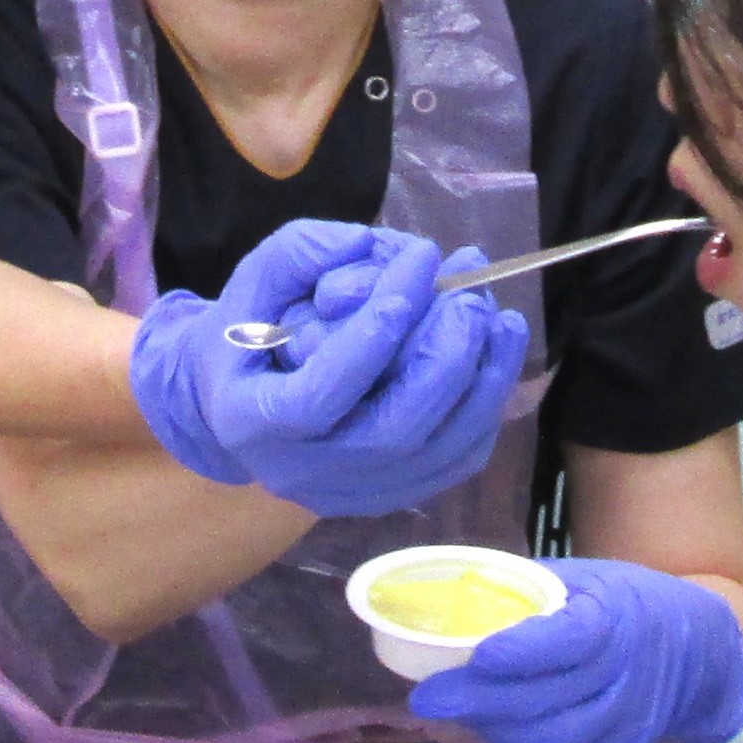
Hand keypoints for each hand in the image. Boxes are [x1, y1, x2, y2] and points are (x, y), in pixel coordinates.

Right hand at [130, 226, 527, 515]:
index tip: (418, 266)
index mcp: (251, 419)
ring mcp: (350, 494)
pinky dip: (485, 409)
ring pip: (437, 452)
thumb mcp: (253, 281)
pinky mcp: (389, 496)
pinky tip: (495, 356)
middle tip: (472, 295)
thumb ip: (299, 254)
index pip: (319, 394)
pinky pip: (455, 462)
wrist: (238, 407)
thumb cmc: (247, 335)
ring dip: (482, 382)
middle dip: (444, 357)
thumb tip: (366, 245)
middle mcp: (301, 472)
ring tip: (503, 320)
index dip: (372, 336)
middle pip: (393, 432)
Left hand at [408, 557, 742, 742]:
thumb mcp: (579, 578)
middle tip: (427, 699)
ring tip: (449, 718)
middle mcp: (627, 674)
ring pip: (552, 741)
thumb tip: (443, 606)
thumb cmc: (619, 599)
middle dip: (481, 703)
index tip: (474, 656)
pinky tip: (487, 734)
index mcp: (616, 617)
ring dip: (493, 733)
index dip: (521, 652)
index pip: (569, 640)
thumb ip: (521, 593)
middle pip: (549, 701)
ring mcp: (627, 721)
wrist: (694, 646)